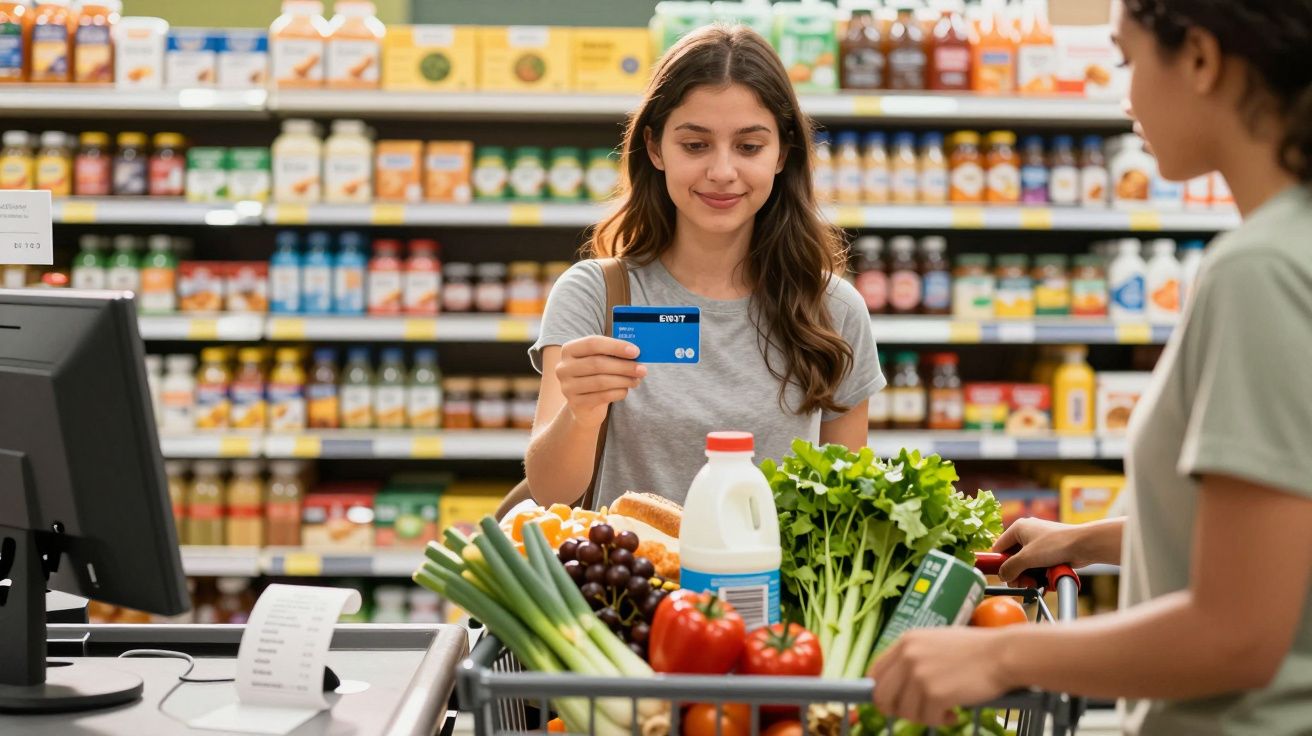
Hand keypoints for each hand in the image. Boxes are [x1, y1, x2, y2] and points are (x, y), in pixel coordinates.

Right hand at [555, 336, 646, 428]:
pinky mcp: (575, 404)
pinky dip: (618, 392)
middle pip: (597, 363)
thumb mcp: (601, 361)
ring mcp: (567, 387)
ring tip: (637, 380)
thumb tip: (636, 353)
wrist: (584, 405)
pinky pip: (602, 396)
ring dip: (624, 380)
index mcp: (569, 349)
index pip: (592, 343)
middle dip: (624, 366)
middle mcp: (563, 367)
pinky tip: (626, 390)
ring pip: (601, 381)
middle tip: (642, 369)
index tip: (636, 351)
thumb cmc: (596, 376)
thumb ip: (614, 354)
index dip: (616, 346)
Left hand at [870, 627, 1012, 727]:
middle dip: (898, 711)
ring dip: (924, 717)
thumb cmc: (975, 650)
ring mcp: (920, 674)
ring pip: (906, 712)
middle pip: (882, 697)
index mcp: (906, 642)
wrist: (1003, 654)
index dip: (882, 693)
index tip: (894, 703)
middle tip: (917, 713)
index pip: (875, 673)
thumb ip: (913, 658)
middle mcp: (908, 656)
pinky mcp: (935, 693)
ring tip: (944, 711)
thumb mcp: (935, 642)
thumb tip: (893, 683)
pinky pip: (928, 718)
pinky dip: (940, 721)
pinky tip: (954, 713)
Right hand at [991, 518, 1086, 585]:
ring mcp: (1039, 542)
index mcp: (1018, 528)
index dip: (998, 563)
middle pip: (1013, 558)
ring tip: (1034, 584)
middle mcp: (1027, 533)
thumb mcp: (1027, 558)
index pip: (999, 547)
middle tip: (1020, 584)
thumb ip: (1010, 568)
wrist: (1084, 545)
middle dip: (1016, 573)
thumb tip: (1002, 576)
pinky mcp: (1050, 551)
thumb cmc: (1055, 545)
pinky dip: (1039, 574)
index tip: (1001, 576)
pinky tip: (1043, 582)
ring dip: (1028, 576)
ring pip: (1026, 563)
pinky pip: (1038, 565)